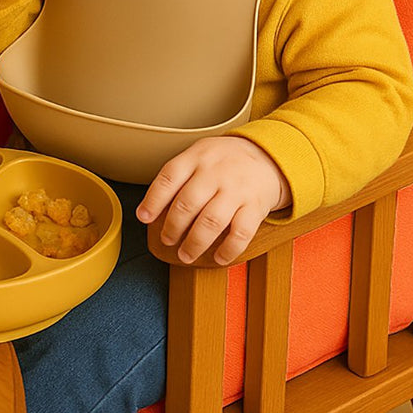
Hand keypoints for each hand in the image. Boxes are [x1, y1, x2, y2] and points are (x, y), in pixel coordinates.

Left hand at [136, 136, 290, 264]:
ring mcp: (237, 189)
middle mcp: (216, 172)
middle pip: (187, 203)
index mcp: (198, 157)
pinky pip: (240, 233)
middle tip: (167, 240)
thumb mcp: (200, 155)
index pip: (169, 177)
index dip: (153, 200)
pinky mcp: (256, 206)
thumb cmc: (225, 161)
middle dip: (172, 228)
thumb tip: (149, 208)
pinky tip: (218, 258)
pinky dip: (228, 250)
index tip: (143, 218)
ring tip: (186, 254)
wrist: (269, 156)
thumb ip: (178, 176)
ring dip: (194, 243)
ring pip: (211, 221)